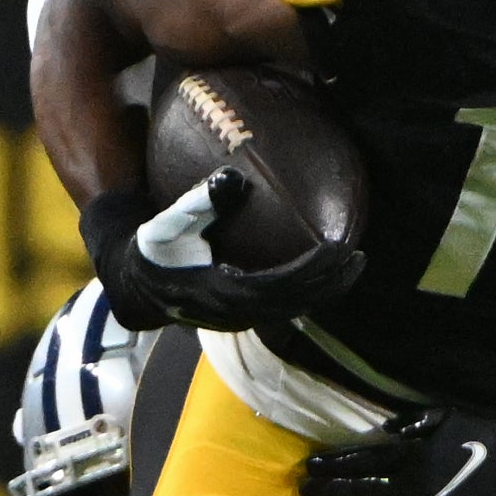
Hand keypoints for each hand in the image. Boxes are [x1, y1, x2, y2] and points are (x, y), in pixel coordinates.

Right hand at [80, 168, 361, 332]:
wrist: (136, 286)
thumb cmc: (155, 248)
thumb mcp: (168, 224)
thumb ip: (200, 202)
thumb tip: (232, 177)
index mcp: (222, 293)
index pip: (280, 286)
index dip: (313, 270)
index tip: (338, 248)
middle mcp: (237, 313)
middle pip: (297, 304)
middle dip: (330, 283)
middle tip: (358, 256)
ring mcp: (242, 318)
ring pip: (294, 309)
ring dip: (325, 290)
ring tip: (353, 264)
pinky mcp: (244, 316)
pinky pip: (285, 305)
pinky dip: (309, 289)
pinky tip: (326, 269)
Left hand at [301, 408, 495, 495]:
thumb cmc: (485, 440)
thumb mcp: (453, 417)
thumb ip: (417, 422)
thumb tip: (385, 431)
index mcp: (414, 453)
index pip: (365, 459)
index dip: (336, 463)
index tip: (312, 466)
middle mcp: (414, 481)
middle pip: (363, 486)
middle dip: (332, 487)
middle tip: (305, 489)